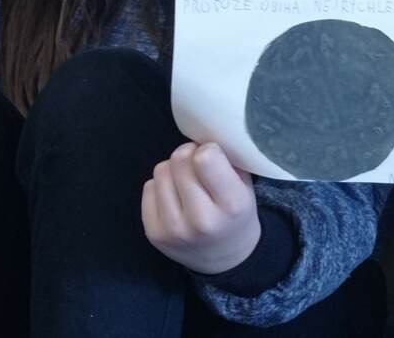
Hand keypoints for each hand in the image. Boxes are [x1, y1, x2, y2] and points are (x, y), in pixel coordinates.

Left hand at [141, 142, 260, 274]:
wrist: (225, 258)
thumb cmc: (236, 213)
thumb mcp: (245, 186)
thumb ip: (227, 160)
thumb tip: (201, 135)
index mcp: (231, 204)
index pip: (205, 158)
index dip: (208, 149)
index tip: (214, 157)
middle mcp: (201, 219)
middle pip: (180, 159)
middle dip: (189, 155)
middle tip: (198, 166)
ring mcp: (174, 229)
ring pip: (161, 170)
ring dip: (174, 169)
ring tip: (186, 182)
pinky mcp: (153, 233)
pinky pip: (148, 187)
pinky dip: (161, 186)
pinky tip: (175, 197)